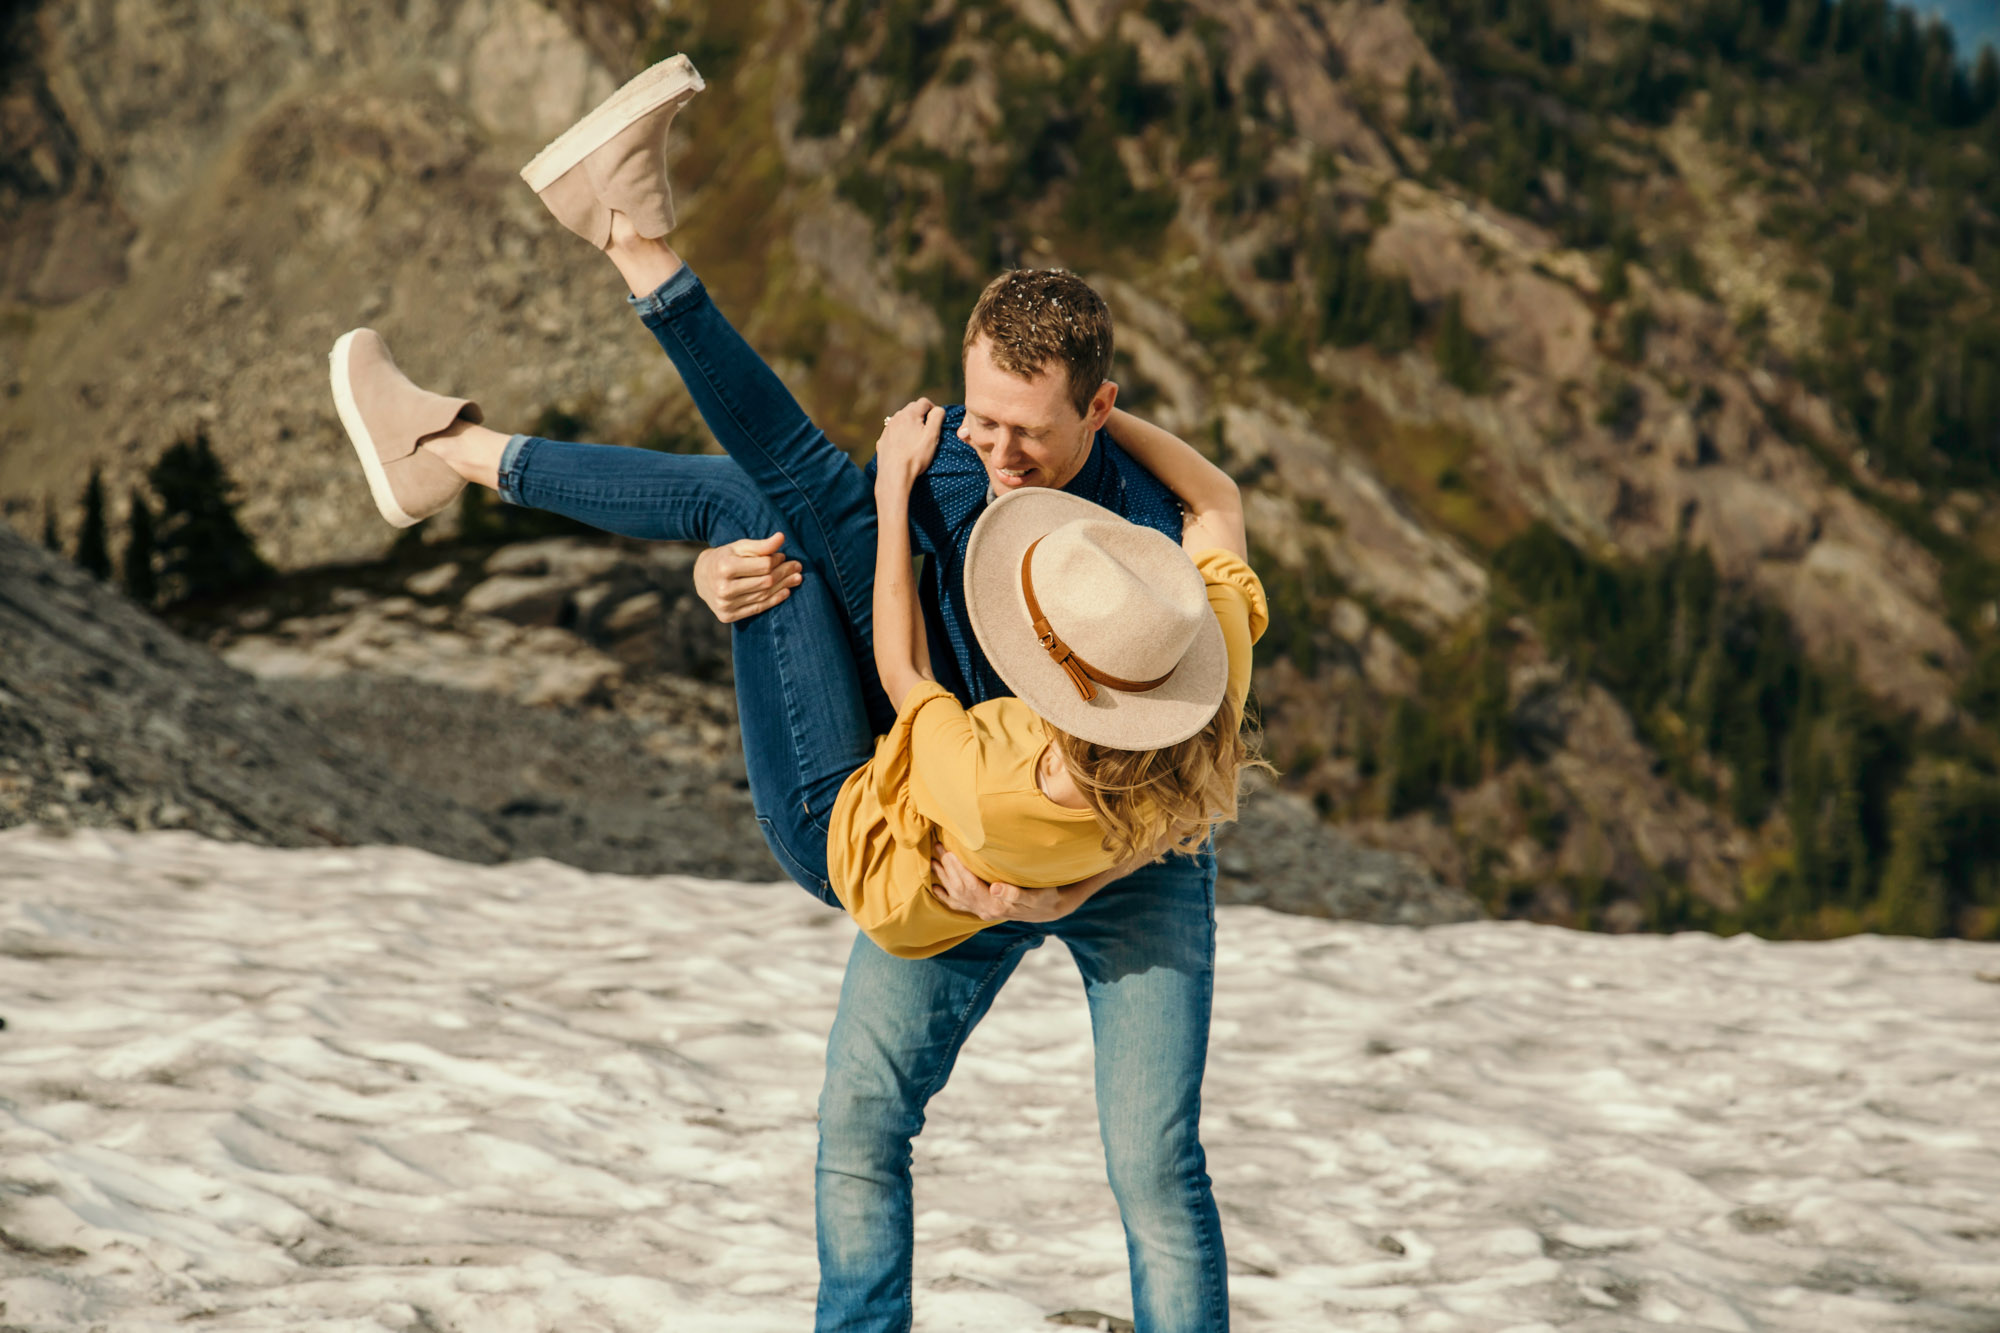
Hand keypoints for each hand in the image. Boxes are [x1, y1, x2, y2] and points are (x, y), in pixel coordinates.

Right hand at [691, 533, 801, 624]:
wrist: (701, 577)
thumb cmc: (724, 558)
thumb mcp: (739, 547)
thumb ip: (761, 545)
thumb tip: (782, 537)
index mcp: (725, 567)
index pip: (763, 565)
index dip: (776, 560)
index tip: (783, 555)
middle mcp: (724, 588)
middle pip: (766, 581)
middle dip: (784, 573)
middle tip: (798, 567)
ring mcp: (725, 604)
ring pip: (764, 595)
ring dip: (784, 586)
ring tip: (796, 578)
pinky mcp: (727, 616)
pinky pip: (758, 608)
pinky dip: (774, 600)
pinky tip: (786, 592)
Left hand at [873, 399, 944, 497]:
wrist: (894, 474)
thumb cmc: (916, 456)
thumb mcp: (932, 436)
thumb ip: (937, 417)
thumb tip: (938, 409)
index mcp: (909, 414)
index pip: (924, 402)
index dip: (933, 408)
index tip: (937, 420)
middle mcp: (896, 418)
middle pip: (912, 409)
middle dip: (921, 415)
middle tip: (928, 430)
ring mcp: (887, 429)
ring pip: (901, 420)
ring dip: (910, 424)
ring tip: (916, 439)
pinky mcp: (882, 440)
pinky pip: (893, 432)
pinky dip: (900, 435)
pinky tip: (905, 447)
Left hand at [928, 849, 1079, 923]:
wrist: (1047, 909)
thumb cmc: (1042, 897)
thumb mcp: (1035, 895)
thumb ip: (1015, 894)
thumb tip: (995, 888)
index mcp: (996, 905)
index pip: (970, 884)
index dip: (958, 868)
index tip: (949, 851)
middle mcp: (985, 910)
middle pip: (960, 887)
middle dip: (947, 867)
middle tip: (938, 847)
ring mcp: (981, 911)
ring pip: (956, 895)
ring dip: (943, 878)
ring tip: (933, 860)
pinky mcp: (981, 911)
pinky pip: (959, 905)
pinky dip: (946, 896)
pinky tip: (936, 888)